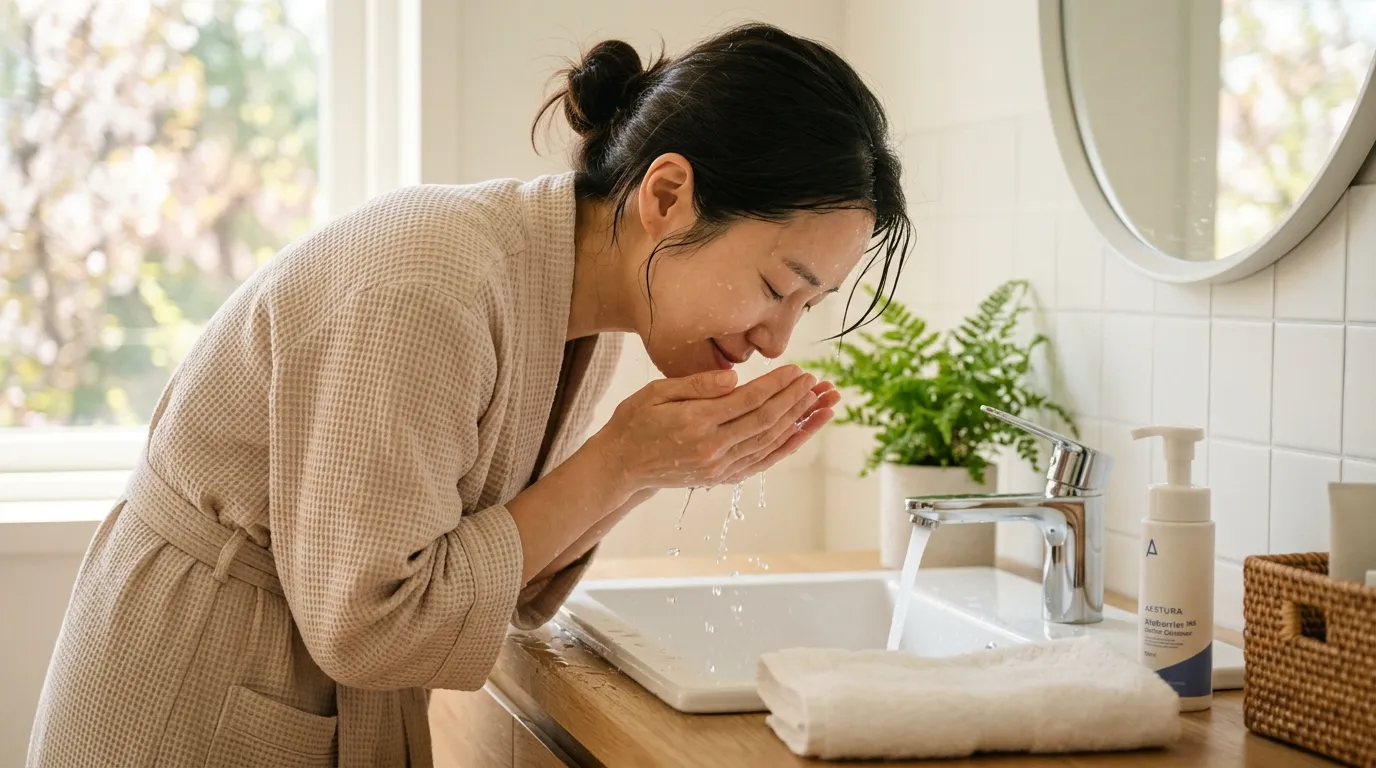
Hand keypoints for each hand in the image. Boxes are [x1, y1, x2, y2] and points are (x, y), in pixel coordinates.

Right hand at [587, 364, 819, 492]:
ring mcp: (718, 467)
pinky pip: (762, 462)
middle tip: (816, 382)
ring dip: (799, 422)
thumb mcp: (657, 392)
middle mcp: (711, 448)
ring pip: (769, 442)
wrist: (621, 465)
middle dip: (795, 400)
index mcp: (695, 422)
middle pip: (765, 421)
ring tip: (821, 404)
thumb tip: (735, 378)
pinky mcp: (721, 478)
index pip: (748, 400)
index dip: (777, 384)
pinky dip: (785, 447)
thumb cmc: (635, 420)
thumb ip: (697, 384)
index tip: (798, 369)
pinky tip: (802, 432)